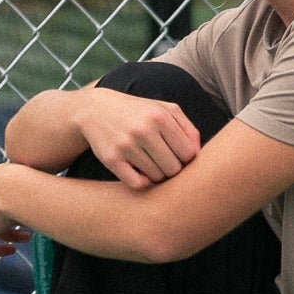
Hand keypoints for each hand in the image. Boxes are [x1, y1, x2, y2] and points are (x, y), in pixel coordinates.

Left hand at [0, 166, 33, 256]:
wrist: (15, 188)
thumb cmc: (32, 178)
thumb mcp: (36, 174)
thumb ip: (38, 181)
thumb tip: (53, 186)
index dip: (12, 203)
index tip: (26, 209)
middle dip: (12, 219)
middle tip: (29, 223)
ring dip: (10, 234)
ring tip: (28, 237)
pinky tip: (12, 251)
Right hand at [77, 89, 199, 189]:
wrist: (96, 110)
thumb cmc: (139, 112)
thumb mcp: (165, 110)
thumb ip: (188, 130)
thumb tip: (198, 155)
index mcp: (161, 117)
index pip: (189, 154)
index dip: (187, 160)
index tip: (178, 157)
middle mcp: (144, 130)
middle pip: (174, 169)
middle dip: (172, 170)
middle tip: (165, 164)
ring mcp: (126, 145)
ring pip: (156, 178)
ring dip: (157, 176)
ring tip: (152, 166)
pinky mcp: (111, 159)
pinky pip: (137, 184)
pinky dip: (142, 183)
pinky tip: (141, 174)